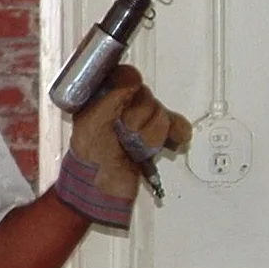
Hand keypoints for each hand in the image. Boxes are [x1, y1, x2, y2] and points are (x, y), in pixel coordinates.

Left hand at [54, 65, 191, 227]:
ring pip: (162, 112)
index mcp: (101, 98)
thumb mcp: (90, 124)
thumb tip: (130, 81)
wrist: (103, 191)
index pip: (126, 76)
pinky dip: (176, 133)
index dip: (130, 89)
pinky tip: (169, 143)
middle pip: (147, 95)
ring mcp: (141, 121)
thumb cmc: (90, 161)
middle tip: (125, 132)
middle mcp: (122, 106)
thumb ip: (109, 99)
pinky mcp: (157, 136)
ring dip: (151, 134)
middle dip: (139, 118)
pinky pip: (178, 125)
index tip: (123, 105)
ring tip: (136, 147)